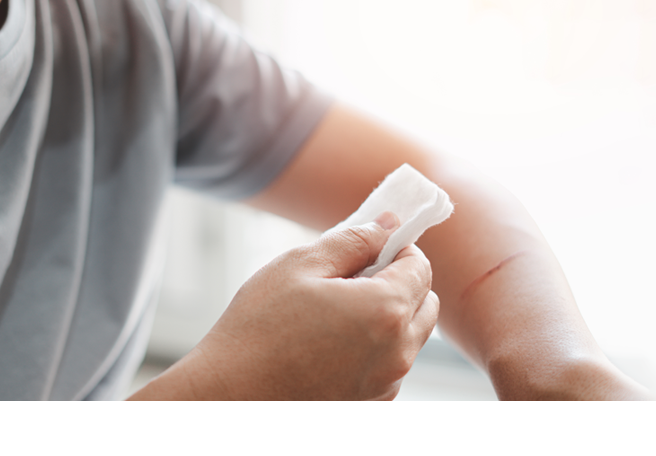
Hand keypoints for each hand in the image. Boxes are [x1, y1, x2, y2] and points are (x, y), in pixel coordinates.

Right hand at [130, 211, 437, 399]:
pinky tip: (329, 348)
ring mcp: (386, 384)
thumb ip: (353, 239)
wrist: (230, 394)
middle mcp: (397, 352)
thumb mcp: (301, 265)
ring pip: (409, 337)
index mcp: (385, 310)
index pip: (420, 266)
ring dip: (387, 320)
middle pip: (425, 303)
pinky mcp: (371, 404)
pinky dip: (374, 352)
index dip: (398, 249)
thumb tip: (388, 224)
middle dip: (399, 284)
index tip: (372, 248)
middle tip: (352, 280)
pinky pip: (389, 367)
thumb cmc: (258, 329)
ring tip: (334, 317)